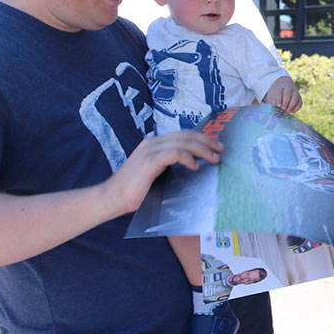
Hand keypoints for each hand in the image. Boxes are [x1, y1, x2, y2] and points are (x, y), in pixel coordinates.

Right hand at [103, 130, 223, 215]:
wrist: (112, 199)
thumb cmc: (135, 192)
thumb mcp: (157, 175)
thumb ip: (171, 168)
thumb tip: (196, 169)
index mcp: (154, 144)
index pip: (183, 135)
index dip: (201, 139)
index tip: (216, 147)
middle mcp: (152, 143)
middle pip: (186, 135)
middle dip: (207, 141)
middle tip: (221, 150)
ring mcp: (149, 150)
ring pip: (182, 142)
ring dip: (202, 150)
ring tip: (214, 159)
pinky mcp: (148, 161)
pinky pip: (174, 154)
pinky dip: (187, 158)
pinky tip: (195, 167)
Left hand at [262, 76, 301, 112]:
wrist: (285, 90)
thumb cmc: (277, 97)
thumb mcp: (274, 97)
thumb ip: (273, 102)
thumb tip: (274, 108)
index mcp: (281, 87)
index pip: (280, 92)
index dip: (279, 99)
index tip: (278, 105)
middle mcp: (289, 88)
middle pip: (288, 92)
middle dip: (286, 101)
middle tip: (283, 109)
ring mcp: (295, 92)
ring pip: (295, 97)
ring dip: (292, 105)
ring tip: (288, 111)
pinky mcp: (299, 98)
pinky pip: (300, 102)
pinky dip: (297, 107)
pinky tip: (292, 111)